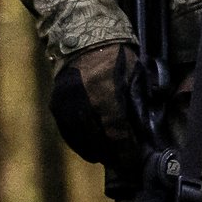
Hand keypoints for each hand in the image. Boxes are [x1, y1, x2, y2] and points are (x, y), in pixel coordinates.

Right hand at [51, 41, 144, 162]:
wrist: (81, 36)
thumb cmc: (115, 55)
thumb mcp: (135, 74)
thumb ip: (139, 101)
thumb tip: (146, 128)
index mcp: (105, 91)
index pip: (116, 130)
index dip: (125, 149)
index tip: (134, 161)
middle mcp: (82, 100)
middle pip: (97, 139)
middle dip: (112, 155)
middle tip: (124, 165)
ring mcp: (65, 103)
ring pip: (80, 138)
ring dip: (96, 152)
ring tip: (109, 160)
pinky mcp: (55, 104)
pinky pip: (67, 132)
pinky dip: (79, 144)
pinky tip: (91, 151)